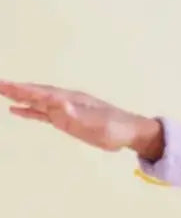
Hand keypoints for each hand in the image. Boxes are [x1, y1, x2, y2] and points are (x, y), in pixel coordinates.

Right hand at [1, 81, 162, 157]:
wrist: (130, 132)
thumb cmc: (115, 128)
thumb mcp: (96, 124)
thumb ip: (76, 115)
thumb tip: (58, 103)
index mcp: (70, 99)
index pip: (41, 93)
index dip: (22, 90)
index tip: (3, 85)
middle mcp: (65, 101)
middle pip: (35, 93)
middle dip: (15, 89)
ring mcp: (65, 109)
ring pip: (36, 101)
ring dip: (18, 97)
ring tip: (0, 92)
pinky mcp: (66, 120)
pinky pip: (42, 114)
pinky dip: (28, 111)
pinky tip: (15, 110)